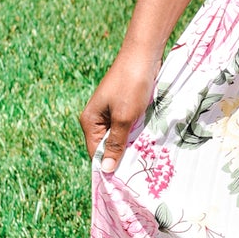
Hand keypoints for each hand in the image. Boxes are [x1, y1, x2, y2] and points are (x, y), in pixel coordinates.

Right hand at [79, 46, 158, 173]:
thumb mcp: (124, 118)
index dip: (108, 166)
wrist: (143, 55)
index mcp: (90, 121)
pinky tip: (148, 140)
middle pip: (107, 146)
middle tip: (139, 171)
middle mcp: (97, 118)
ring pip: (119, 136)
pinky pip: (128, 126)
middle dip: (121, 156)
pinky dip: (136, 132)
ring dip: (131, 144)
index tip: (123, 182)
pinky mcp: (124, 106)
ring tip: (145, 157)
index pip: (95, 153)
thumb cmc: (131, 86)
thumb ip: (116, 143)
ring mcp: (111, 111)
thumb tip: (106, 169)